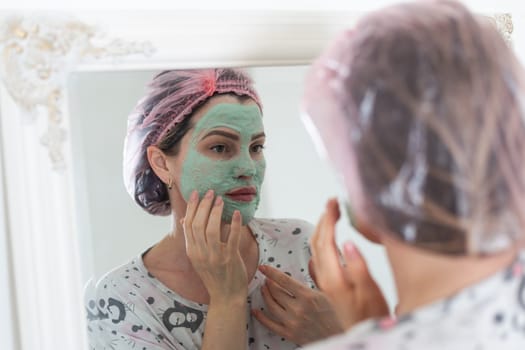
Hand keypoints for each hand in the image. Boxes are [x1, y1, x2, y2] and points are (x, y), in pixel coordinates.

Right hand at [183, 189, 247, 302]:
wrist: (226, 296)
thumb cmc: (214, 274)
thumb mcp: (198, 257)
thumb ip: (193, 239)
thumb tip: (184, 219)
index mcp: (192, 251)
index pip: (188, 225)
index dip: (192, 207)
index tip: (196, 193)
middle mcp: (201, 253)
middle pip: (198, 225)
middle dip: (204, 206)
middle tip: (210, 193)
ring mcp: (215, 257)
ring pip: (212, 230)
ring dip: (216, 212)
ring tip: (221, 200)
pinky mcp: (230, 259)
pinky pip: (232, 238)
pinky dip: (234, 224)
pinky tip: (236, 214)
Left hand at [252, 265, 343, 344]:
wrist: (341, 337)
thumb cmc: (339, 315)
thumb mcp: (330, 293)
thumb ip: (318, 276)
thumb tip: (312, 261)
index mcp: (308, 296)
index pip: (283, 280)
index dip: (271, 272)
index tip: (264, 268)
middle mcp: (298, 309)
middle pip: (275, 292)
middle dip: (269, 283)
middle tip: (267, 278)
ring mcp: (292, 322)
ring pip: (271, 306)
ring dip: (265, 295)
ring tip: (264, 289)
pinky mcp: (290, 334)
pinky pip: (271, 325)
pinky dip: (261, 317)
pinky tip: (256, 311)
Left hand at [310, 198, 388, 328]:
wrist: (365, 336)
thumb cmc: (372, 317)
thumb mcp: (371, 293)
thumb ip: (359, 268)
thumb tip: (348, 242)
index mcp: (334, 278)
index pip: (326, 240)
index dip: (329, 219)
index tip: (334, 202)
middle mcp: (324, 278)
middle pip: (316, 242)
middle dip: (323, 219)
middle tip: (332, 202)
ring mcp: (323, 283)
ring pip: (314, 250)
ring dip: (319, 229)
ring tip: (329, 214)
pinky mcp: (325, 286)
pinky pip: (316, 258)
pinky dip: (319, 241)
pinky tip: (326, 237)